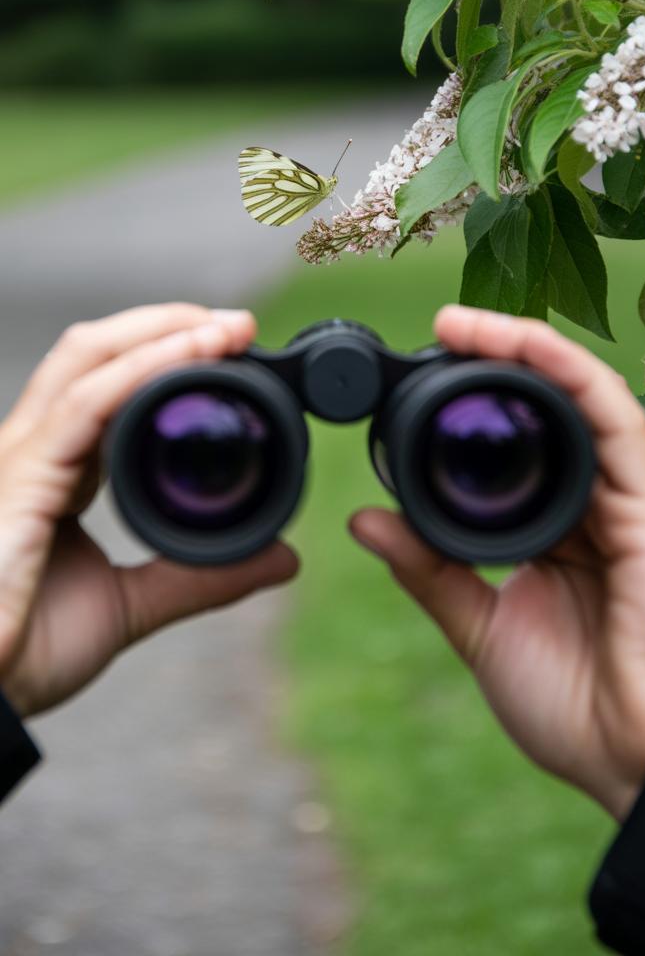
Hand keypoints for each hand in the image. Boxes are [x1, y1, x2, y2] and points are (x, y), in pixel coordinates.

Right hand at [0, 304, 297, 717]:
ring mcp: (23, 454)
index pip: (107, 384)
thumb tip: (283, 558)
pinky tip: (188, 354)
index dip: (164, 356)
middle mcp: (36, 448)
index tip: (231, 348)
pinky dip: (141, 369)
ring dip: (163, 332)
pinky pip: (83, 403)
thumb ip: (199, 578)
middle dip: (167, 326)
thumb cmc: (24, 653)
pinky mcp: (20, 473)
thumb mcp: (131, 605)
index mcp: (57, 470)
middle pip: (95, 352)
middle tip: (238, 325)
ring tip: (225, 327)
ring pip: (89, 358)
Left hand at [351, 304, 644, 821]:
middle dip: (492, 360)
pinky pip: (610, 412)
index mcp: (554, 531)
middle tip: (434, 331)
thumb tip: (365, 522)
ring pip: (576, 394)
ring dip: (521, 347)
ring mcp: (620, 496)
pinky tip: (522, 341)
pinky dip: (565, 368)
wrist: (637, 760)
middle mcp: (589, 503)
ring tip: (459, 323)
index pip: (515, 446)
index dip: (471, 403)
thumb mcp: (481, 628)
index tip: (409, 378)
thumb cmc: (574, 706)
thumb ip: (430, 572)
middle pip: (546, 407)